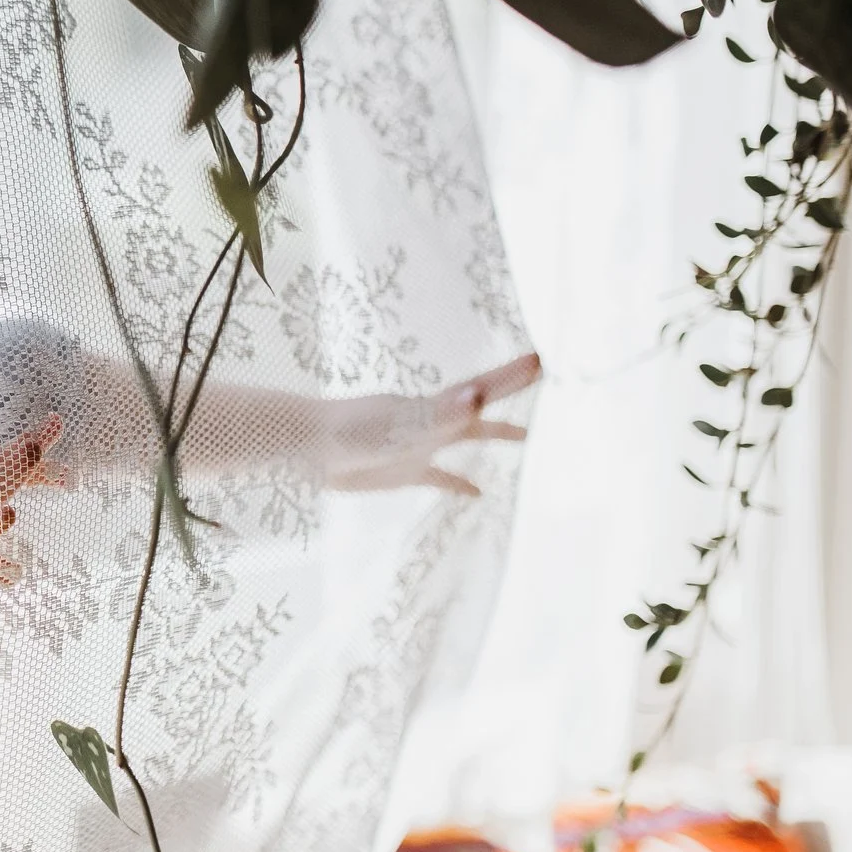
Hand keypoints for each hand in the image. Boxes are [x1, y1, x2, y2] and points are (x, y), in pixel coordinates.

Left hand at [317, 353, 538, 494]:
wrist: (305, 445)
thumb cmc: (350, 432)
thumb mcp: (400, 424)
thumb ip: (441, 413)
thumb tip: (479, 395)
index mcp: (434, 408)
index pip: (482, 388)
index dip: (512, 376)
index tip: (544, 358)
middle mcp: (431, 421)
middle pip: (480, 406)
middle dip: (512, 391)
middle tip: (546, 377)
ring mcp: (418, 444)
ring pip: (464, 438)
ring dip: (494, 435)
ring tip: (528, 437)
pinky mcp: (403, 470)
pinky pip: (438, 477)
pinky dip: (459, 483)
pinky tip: (478, 493)